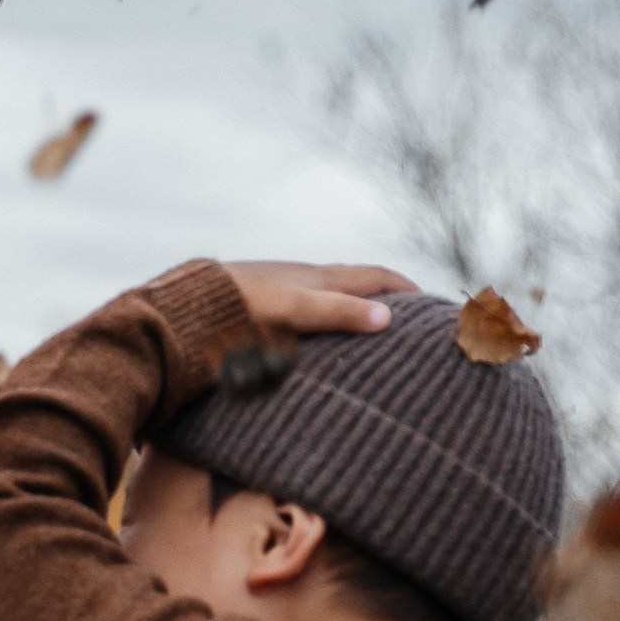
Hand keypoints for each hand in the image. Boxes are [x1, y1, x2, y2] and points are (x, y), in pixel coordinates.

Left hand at [224, 263, 418, 336]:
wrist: (186, 309)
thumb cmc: (243, 307)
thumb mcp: (297, 309)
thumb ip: (339, 312)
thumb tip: (389, 318)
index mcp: (320, 277)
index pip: (376, 277)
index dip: (405, 288)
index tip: (433, 304)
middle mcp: (305, 282)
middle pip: (356, 286)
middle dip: (385, 299)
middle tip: (411, 320)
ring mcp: (284, 296)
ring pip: (330, 301)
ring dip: (355, 312)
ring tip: (372, 334)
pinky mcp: (263, 313)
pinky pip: (306, 317)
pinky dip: (326, 326)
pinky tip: (319, 343)